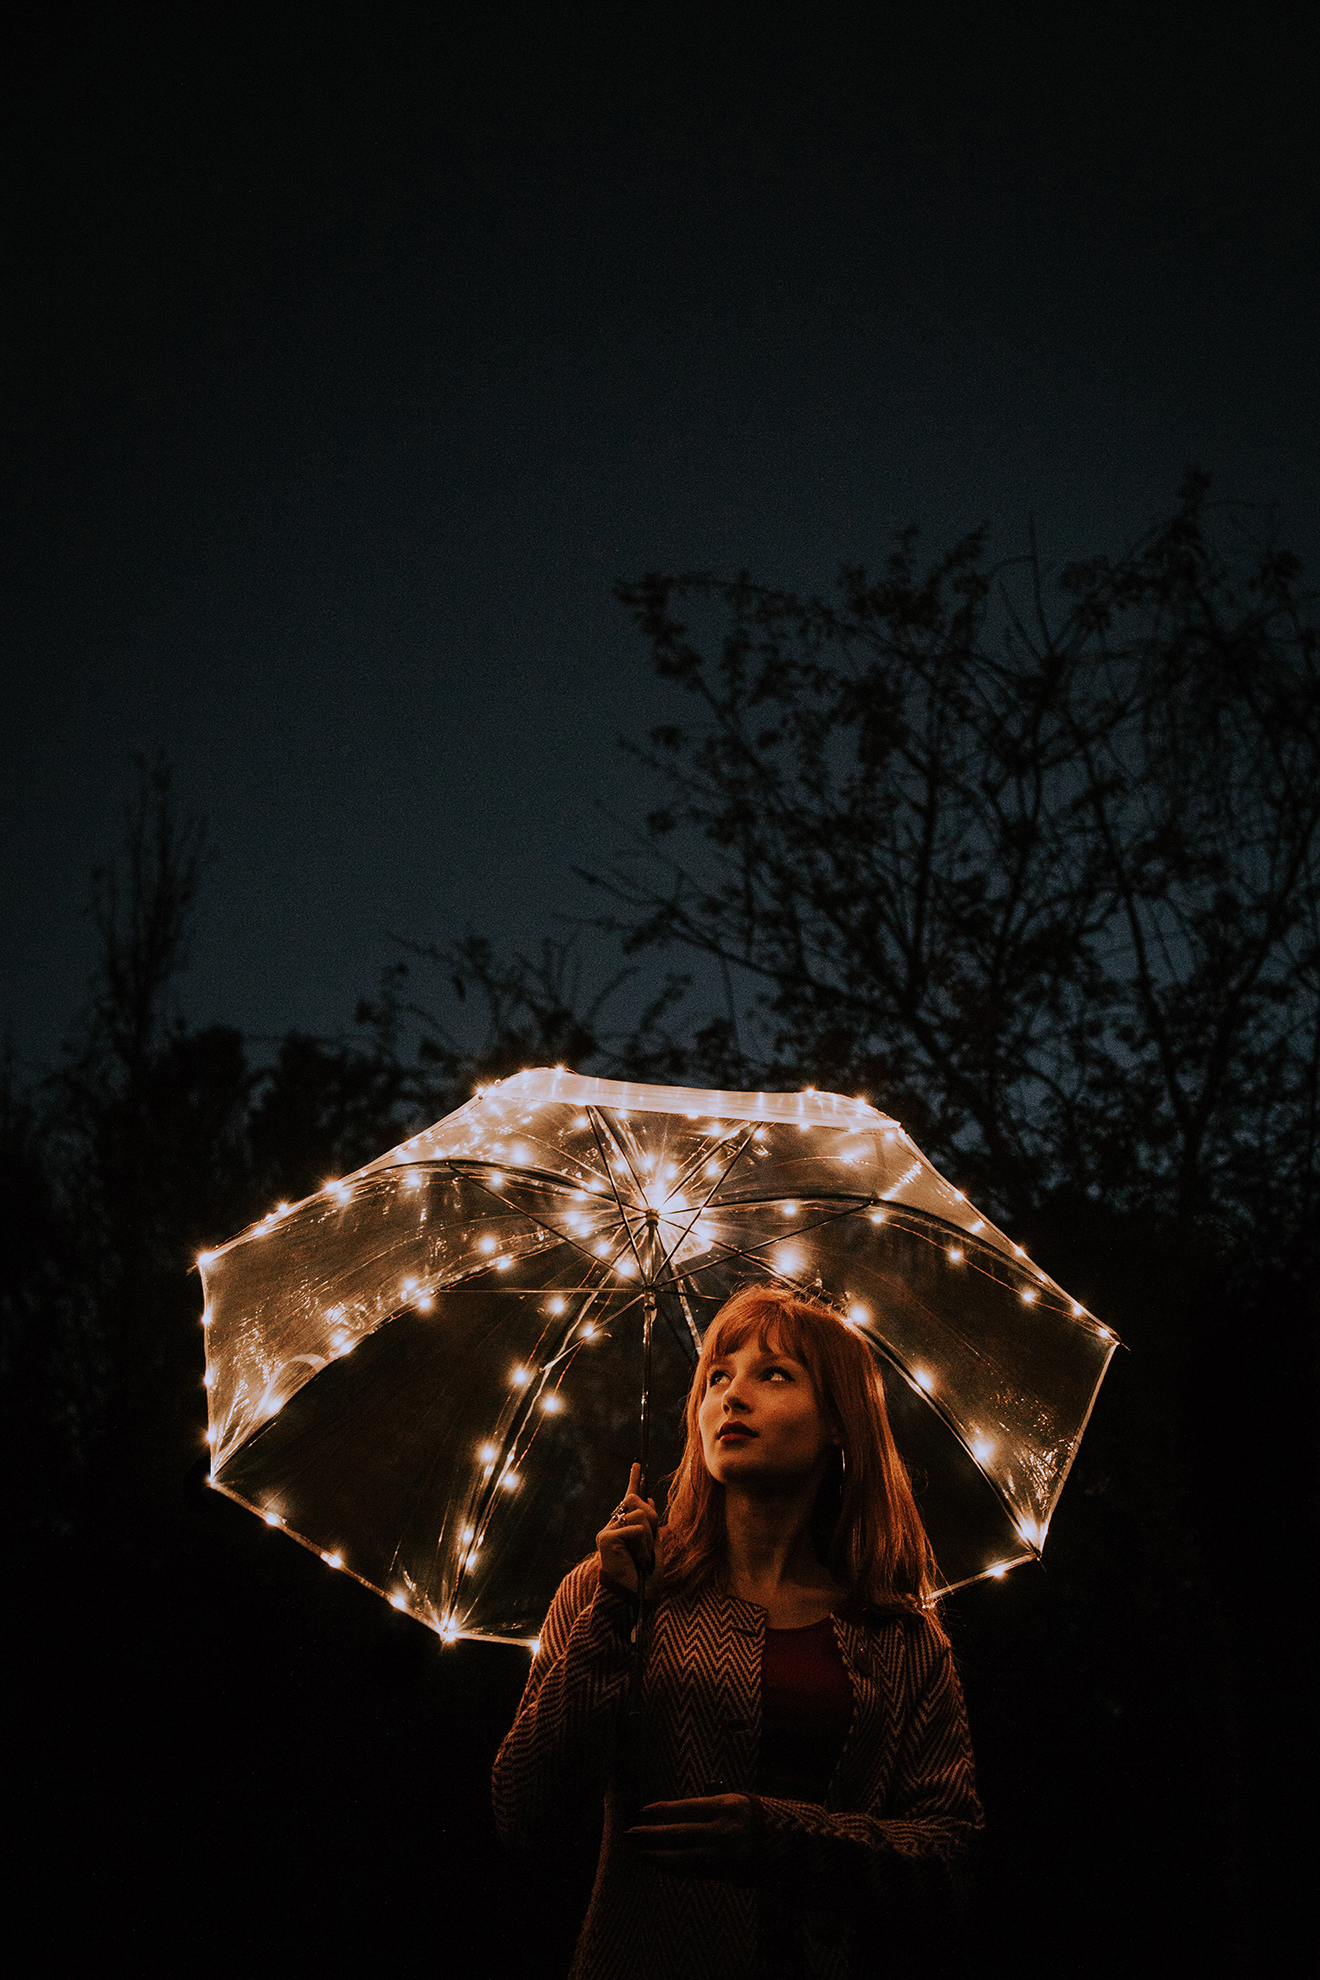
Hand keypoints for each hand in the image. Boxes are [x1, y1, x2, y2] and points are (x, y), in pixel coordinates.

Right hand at [595, 1463, 657, 1594]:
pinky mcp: (606, 1539)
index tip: (638, 1465)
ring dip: (649, 1536)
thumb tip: (649, 1498)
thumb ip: (651, 1525)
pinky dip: (643, 1543)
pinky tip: (638, 1559)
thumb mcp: (654, 1548)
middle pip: (635, 1501)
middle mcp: (613, 1527)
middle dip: (651, 1516)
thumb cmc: (645, 1579)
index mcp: (624, 1528)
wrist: (635, 1598)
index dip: (634, 1481)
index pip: (629, 1499)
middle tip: (651, 1541)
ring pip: (638, 1514)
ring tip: (643, 1556)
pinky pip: (635, 1528)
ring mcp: (607, 1532)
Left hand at [623, 1795, 756, 1873]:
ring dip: (660, 1857)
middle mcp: (727, 1830)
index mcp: (729, 1805)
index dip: (663, 1811)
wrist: (797, 1847)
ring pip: (686, 1858)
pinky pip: (698, 1871)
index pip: (687, 1808)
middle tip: (630, 1834)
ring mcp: (729, 1854)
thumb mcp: (741, 1803)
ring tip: (640, 1855)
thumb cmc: (765, 1819)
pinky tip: (664, 1865)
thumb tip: (677, 1815)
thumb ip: (712, 1808)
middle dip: (653, 1835)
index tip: (642, 1811)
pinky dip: (679, 1868)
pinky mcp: (732, 1874)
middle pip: (681, 1833)